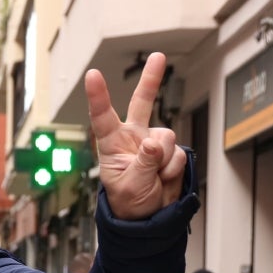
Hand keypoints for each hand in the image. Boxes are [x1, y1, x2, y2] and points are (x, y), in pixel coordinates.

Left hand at [84, 51, 188, 218]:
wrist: (149, 216)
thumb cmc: (128, 201)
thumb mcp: (130, 186)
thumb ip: (143, 163)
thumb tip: (155, 143)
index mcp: (112, 144)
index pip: (102, 118)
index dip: (98, 96)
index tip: (92, 75)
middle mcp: (133, 137)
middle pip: (142, 103)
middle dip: (152, 79)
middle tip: (158, 56)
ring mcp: (154, 142)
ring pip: (166, 139)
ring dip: (163, 161)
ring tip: (153, 177)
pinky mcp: (171, 151)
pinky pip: (179, 154)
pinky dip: (173, 168)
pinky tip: (163, 177)